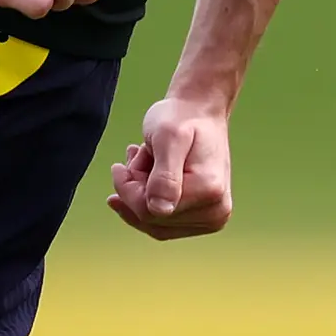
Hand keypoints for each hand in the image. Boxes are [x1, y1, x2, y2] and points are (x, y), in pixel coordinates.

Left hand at [106, 95, 232, 238]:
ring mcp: (212, 219)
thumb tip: (159, 210)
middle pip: (151, 220)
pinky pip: (164, 222)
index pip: (149, 211)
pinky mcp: (204, 219)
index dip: (127, 190)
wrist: (200, 112)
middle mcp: (215, 212)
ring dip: (140, 194)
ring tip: (144, 162)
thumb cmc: (182, 118)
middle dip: (135, 190)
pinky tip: (146, 173)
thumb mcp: (167, 137)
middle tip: (135, 159)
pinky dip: (148, 199)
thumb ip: (164, 175)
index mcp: (208, 191)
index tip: (120, 164)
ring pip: (154, 223)